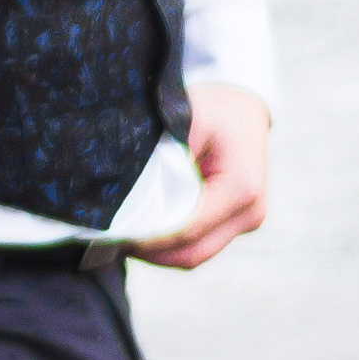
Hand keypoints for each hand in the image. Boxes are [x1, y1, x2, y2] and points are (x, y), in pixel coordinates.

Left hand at [127, 84, 269, 271]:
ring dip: (157, 250)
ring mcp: (245, 222)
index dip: (148, 237)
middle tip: (108, 238)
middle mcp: (249, 213)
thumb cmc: (213, 107)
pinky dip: (170, 243)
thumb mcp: (184, 121)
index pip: (187, 229)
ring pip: (194, 254)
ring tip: (122, 234)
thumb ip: (161, 157)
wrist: (242, 105)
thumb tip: (126, 193)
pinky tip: (143, 229)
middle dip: (149, 250)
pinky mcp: (235, 224)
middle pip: (191, 253)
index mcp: (242, 189)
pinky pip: (198, 244)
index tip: (112, 232)